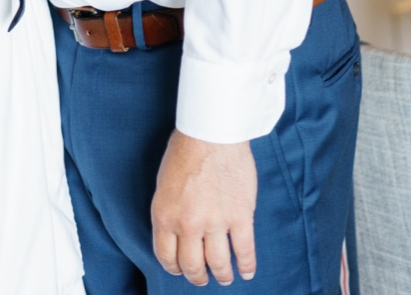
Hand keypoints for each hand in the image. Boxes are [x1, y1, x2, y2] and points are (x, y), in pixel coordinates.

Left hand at [150, 131, 257, 285]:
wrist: (213, 130)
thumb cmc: (187, 149)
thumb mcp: (164, 185)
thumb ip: (169, 211)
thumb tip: (177, 231)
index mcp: (165, 216)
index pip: (166, 256)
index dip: (174, 267)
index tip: (180, 269)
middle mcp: (188, 225)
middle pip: (192, 265)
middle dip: (196, 276)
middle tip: (202, 279)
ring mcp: (215, 222)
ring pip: (217, 262)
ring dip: (221, 274)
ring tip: (225, 278)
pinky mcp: (240, 215)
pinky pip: (244, 249)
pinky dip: (246, 265)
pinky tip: (247, 272)